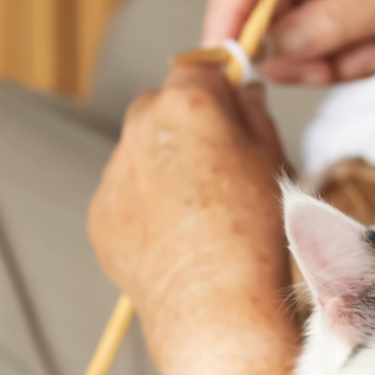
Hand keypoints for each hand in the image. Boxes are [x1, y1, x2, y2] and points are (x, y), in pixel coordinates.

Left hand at [87, 65, 298, 374]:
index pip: (198, 69)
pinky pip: (125, 196)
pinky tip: (179, 238)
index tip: (231, 107)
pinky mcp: (100, 215)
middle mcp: (139, 130)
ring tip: (203, 212)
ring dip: (164, 166)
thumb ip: (253, 112)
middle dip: (186, 125)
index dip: (217, 86)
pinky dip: (147, 207)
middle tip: (221, 164)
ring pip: (140, 153)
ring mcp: (114, 175)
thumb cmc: (258, 231)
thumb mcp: (274, 159)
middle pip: (160, 107)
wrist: (216, 306)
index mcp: (186, 105)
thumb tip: (241, 90)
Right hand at [203, 0, 374, 85]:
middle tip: (330, 71)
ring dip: (334, 59)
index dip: (227, 13)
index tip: (229, 60)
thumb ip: (334, 23)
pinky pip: (335, 42)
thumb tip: (276, 48)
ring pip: (303, 35)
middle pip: (268, 11)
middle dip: (294, 52)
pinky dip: (357, 56)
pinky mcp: (358, 3)